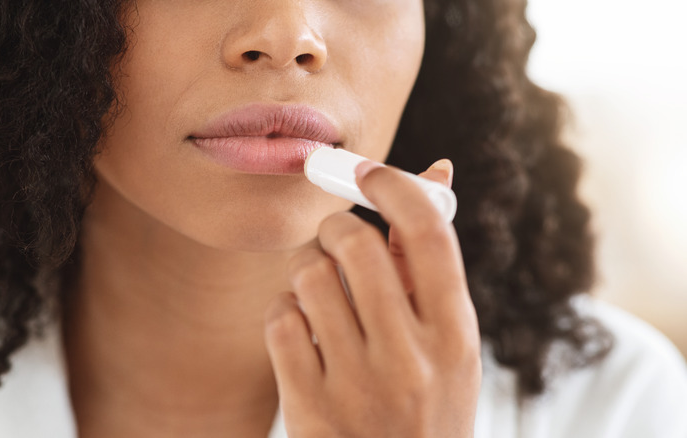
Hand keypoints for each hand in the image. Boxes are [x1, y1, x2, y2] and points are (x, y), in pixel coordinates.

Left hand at [264, 159, 480, 437]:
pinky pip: (280, 318)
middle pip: (356, 244)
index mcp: (456, 335)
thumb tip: (435, 170)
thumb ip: (431, 263)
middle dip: (335, 228)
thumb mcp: (447, 344)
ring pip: (309, 275)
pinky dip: (285, 312)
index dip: (393, 185)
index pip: (429, 233)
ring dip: (306, 270)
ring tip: (319, 293)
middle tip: (333, 239)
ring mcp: (358, 385)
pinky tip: (303, 332)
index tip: (366, 171)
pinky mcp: (310, 406)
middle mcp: (412, 359)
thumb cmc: (424, 403)